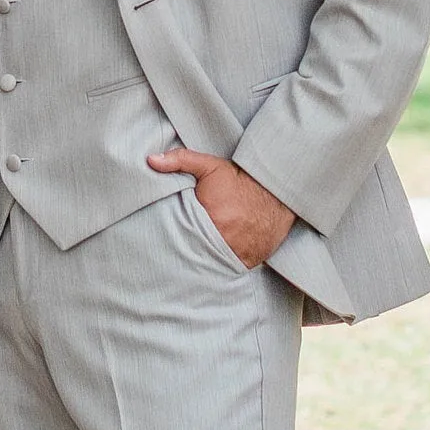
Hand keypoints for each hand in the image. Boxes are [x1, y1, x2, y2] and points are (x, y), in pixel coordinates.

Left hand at [147, 148, 295, 269]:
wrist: (279, 193)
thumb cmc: (242, 180)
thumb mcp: (210, 167)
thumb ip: (180, 161)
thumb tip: (150, 160)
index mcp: (208, 218)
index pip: (178, 233)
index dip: (168, 235)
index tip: (159, 236)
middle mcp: (222, 239)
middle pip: (191, 252)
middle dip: (182, 250)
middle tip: (172, 249)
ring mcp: (236, 254)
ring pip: (208, 264)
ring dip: (200, 260)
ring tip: (190, 256)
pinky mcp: (247, 262)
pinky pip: (226, 269)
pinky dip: (218, 265)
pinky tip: (211, 260)